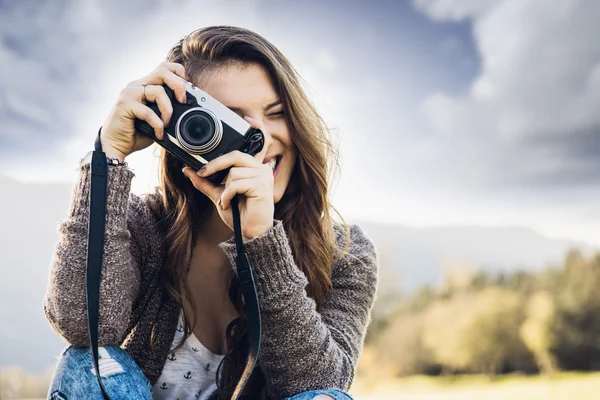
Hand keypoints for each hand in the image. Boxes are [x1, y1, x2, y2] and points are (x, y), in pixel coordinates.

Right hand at [99, 61, 188, 160]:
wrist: (116, 145)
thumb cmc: (137, 132)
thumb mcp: (157, 118)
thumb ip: (167, 109)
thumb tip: (187, 108)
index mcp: (145, 85)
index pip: (163, 67)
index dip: (178, 72)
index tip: (189, 87)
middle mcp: (136, 85)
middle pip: (162, 71)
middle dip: (178, 85)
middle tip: (183, 101)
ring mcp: (129, 94)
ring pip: (158, 91)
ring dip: (168, 110)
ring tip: (167, 124)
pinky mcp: (124, 105)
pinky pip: (148, 111)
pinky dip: (158, 124)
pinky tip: (159, 133)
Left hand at [182, 116, 274, 238]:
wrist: (251, 234)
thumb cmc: (239, 214)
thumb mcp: (218, 194)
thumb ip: (205, 181)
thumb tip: (188, 169)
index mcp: (254, 167)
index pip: (260, 143)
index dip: (257, 128)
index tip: (248, 118)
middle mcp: (262, 168)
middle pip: (235, 155)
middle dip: (216, 165)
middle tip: (203, 174)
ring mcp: (264, 176)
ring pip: (234, 171)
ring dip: (224, 188)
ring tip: (225, 200)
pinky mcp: (263, 186)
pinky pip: (236, 183)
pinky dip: (228, 194)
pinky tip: (228, 203)